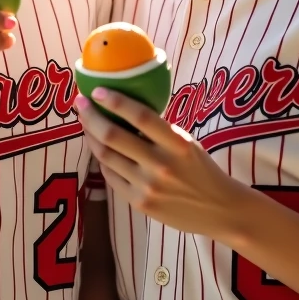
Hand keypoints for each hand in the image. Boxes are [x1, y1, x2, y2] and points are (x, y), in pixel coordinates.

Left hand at [75, 88, 240, 239]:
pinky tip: (99, 149)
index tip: (98, 90)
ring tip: (86, 123)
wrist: (219, 209)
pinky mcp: (139, 203)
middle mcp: (161, 164)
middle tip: (80, 103)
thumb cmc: (201, 170)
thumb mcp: (186, 143)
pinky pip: (111, 176)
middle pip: (113, 136)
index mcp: (178, 144)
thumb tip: (125, 108)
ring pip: (106, 156)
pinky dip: (102, 160)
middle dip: (91, 116)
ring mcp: (147, 186)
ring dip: (91, 136)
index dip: (116, 101)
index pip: (141, 117)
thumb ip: (159, 130)